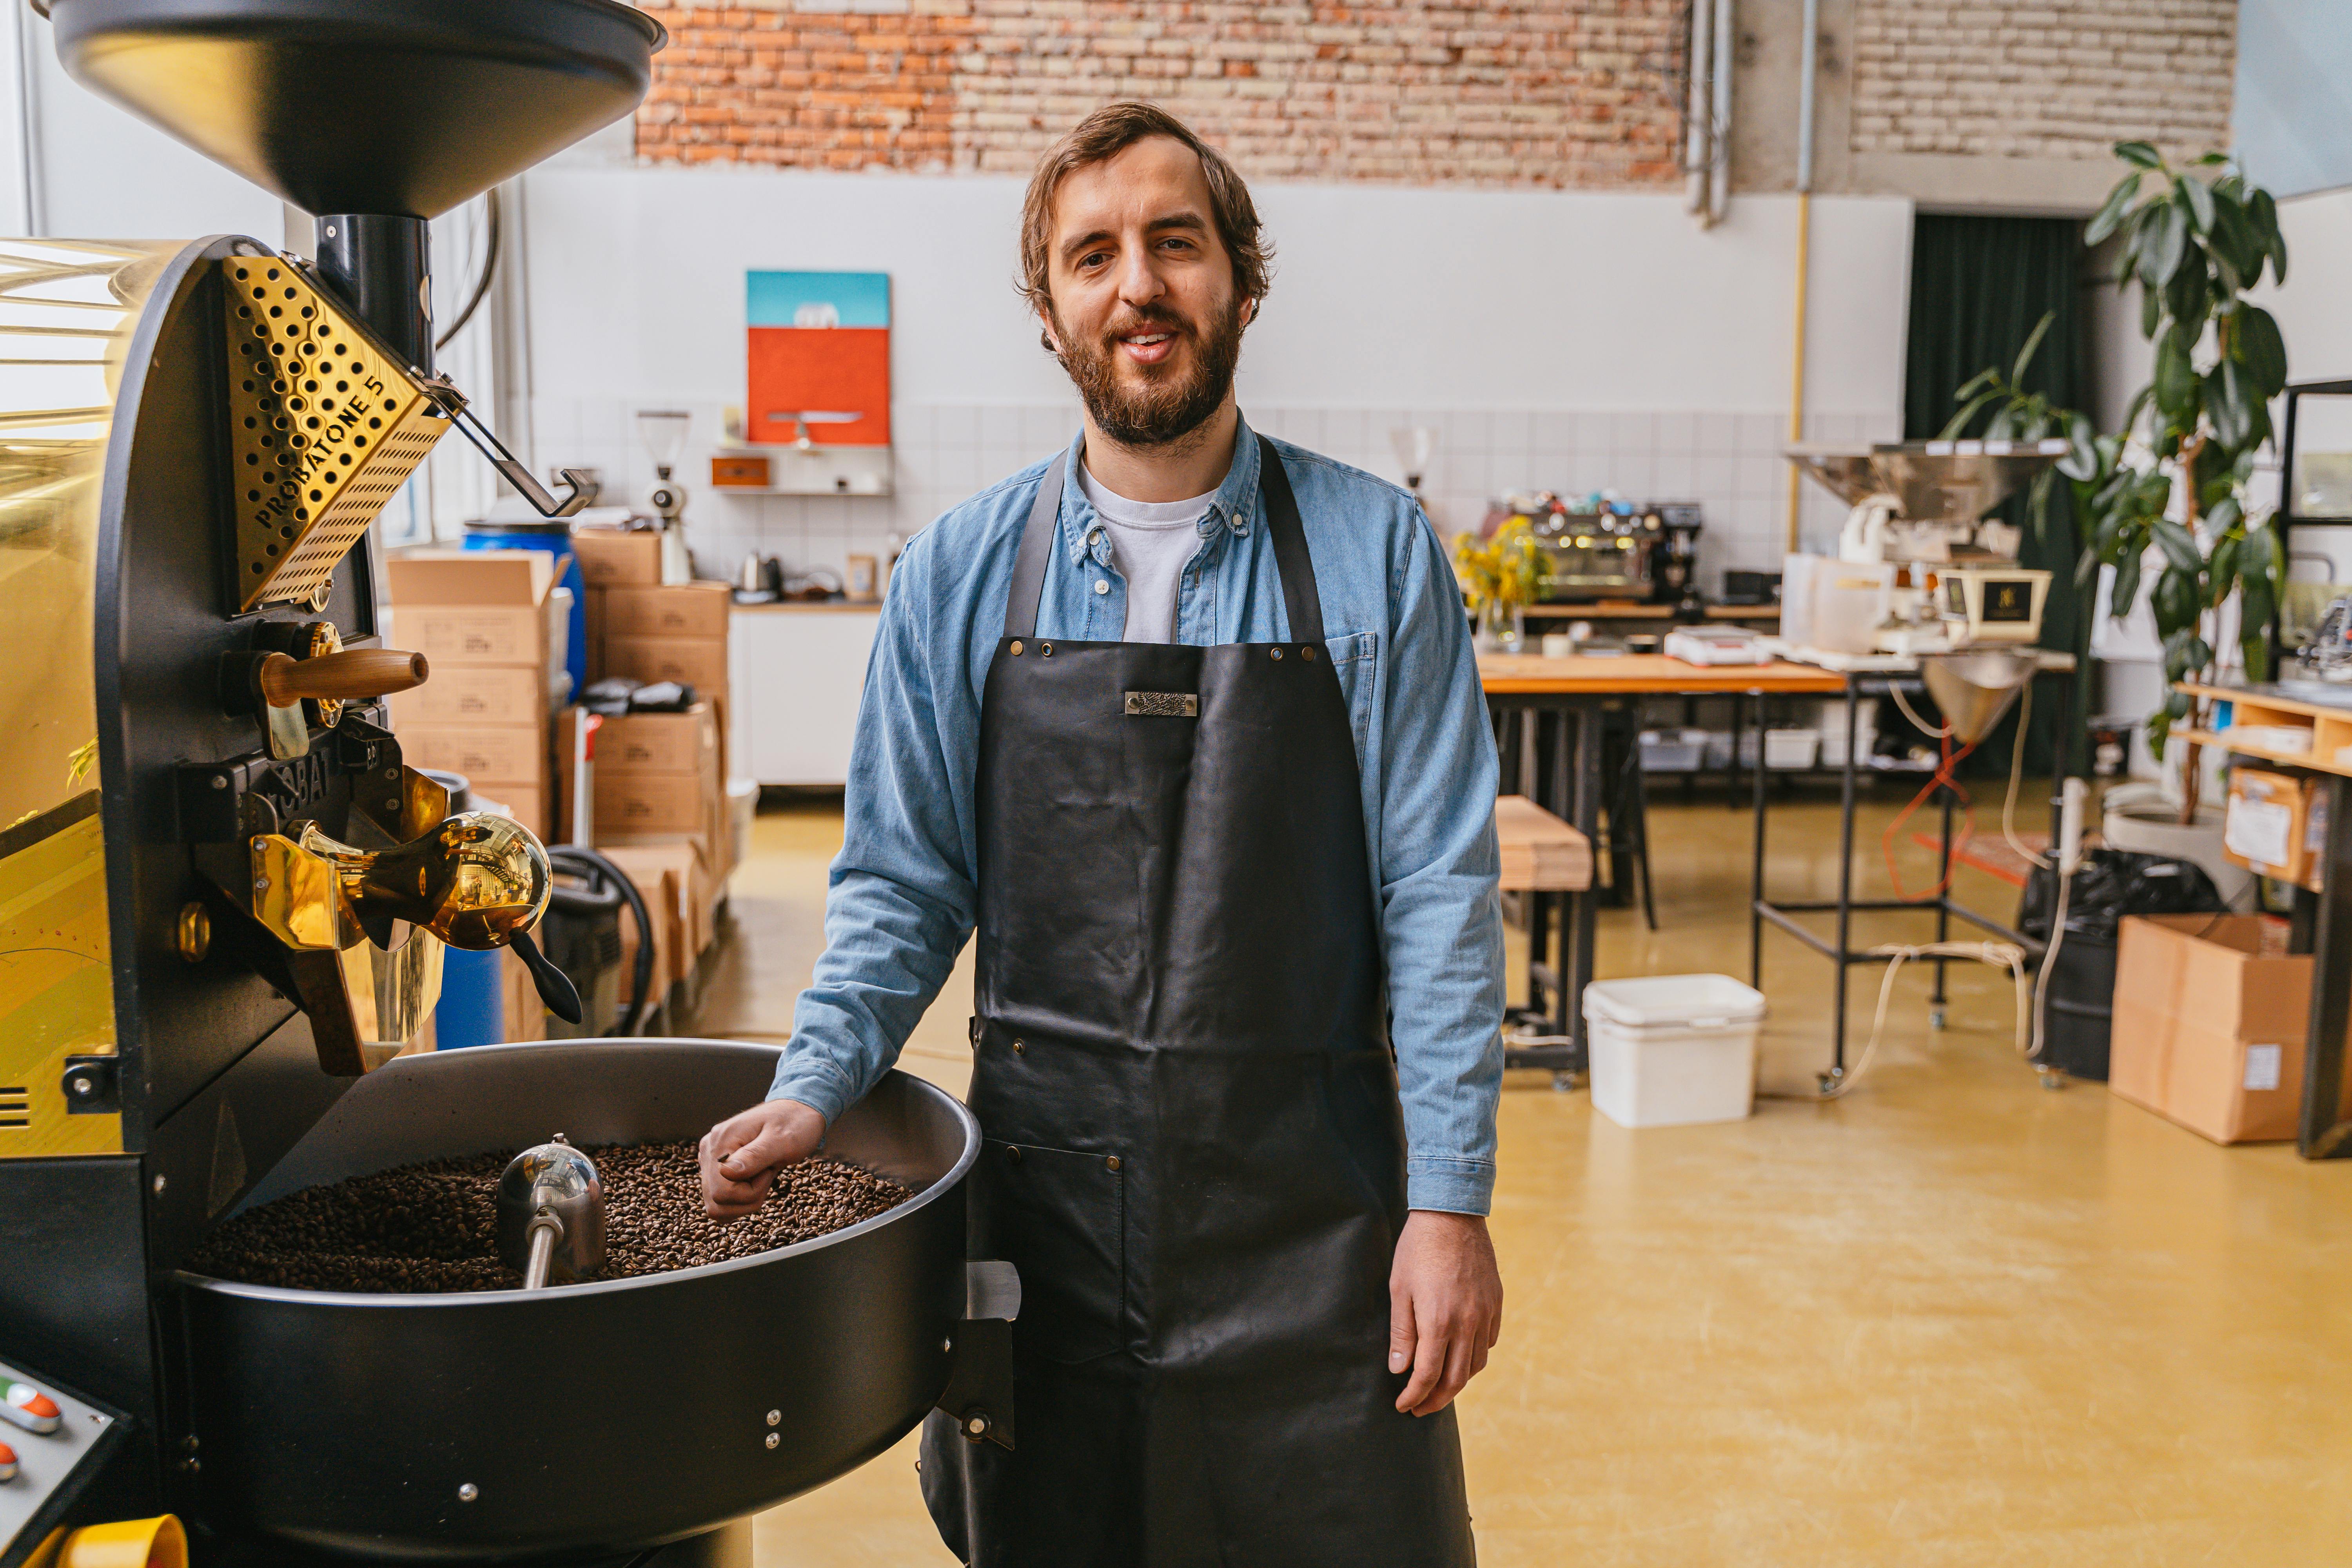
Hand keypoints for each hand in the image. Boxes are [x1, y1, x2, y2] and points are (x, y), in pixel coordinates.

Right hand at [697, 1099, 825, 1220]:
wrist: (798, 1111)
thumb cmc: (795, 1123)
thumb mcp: (784, 1140)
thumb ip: (755, 1156)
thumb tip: (725, 1172)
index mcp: (722, 1140)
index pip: (721, 1192)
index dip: (750, 1192)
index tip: (769, 1170)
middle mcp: (710, 1149)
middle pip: (717, 1201)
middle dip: (749, 1197)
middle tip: (767, 1172)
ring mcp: (711, 1159)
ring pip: (716, 1205)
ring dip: (744, 1200)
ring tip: (761, 1175)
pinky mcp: (716, 1167)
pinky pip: (720, 1199)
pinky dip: (740, 1199)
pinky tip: (754, 1180)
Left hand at [1388, 1210, 1502, 1416]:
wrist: (1452, 1213)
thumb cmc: (1418, 1249)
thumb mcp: (1400, 1289)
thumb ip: (1402, 1333)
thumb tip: (1399, 1370)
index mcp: (1438, 1321)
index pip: (1428, 1376)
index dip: (1414, 1396)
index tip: (1403, 1406)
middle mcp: (1467, 1323)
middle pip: (1455, 1380)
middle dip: (1436, 1400)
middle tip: (1420, 1408)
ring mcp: (1485, 1313)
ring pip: (1476, 1365)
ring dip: (1457, 1384)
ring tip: (1439, 1388)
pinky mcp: (1496, 1303)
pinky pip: (1488, 1342)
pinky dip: (1474, 1358)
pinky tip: (1460, 1357)